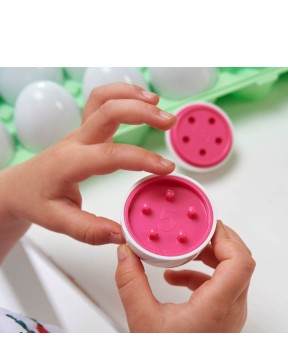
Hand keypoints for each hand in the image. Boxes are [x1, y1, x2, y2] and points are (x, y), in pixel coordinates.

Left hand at [0, 84, 175, 248]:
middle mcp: (76, 141)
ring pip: (102, 99)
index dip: (142, 159)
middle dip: (141, 112)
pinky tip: (141, 101)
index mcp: (70, 163)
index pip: (111, 155)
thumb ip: (89, 230)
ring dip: (130, 95)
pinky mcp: (85, 130)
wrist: (19, 187)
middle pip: (107, 111)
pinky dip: (122, 94)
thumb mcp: (58, 221)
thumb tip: (122, 234)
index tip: (166, 169)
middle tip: (169, 122)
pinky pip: (100, 102)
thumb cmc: (36, 201)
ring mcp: (80, 132)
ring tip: (157, 102)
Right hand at [115, 221, 255, 331]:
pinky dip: (202, 274)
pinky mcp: (224, 316)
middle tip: (194, 232)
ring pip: (232, 271)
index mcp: (217, 308)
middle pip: (239, 260)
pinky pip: (222, 285)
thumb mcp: (143, 321)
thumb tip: (127, 254)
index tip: (204, 226)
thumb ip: (131, 282)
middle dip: (215, 241)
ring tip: (184, 252)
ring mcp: (231, 313)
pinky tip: (177, 277)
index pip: (239, 261)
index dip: (225, 237)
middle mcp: (232, 309)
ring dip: (209, 257)